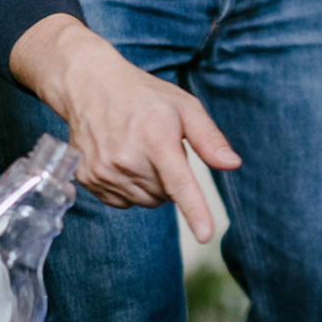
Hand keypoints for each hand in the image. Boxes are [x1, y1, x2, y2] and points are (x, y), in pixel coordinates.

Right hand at [9, 14, 239, 242]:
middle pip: (164, 196)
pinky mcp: (88, 179)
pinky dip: (128, 188)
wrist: (90, 86)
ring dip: (149, 184)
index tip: (205, 234)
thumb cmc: (144, 97)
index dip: (194, 211)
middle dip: (168, 178)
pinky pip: (121, 202)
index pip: (178, 183)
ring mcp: (103, 171)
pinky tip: (122, 161)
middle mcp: (127, 158)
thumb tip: (233, 164)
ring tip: (138, 150)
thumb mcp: (184, 107)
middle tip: (156, 146)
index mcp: (155, 138)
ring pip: (144, 201)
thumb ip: (209, 139)